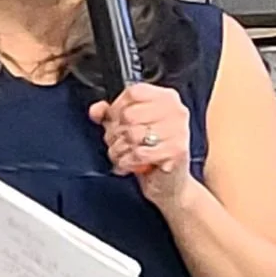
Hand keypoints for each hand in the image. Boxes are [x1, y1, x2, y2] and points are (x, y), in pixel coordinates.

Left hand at [92, 80, 192, 205]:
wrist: (169, 184)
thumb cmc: (150, 154)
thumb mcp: (127, 128)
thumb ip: (110, 114)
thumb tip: (96, 110)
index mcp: (167, 98)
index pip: (133, 92)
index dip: (116, 108)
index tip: (115, 121)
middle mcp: (176, 111)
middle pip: (129, 114)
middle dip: (115, 133)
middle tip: (119, 143)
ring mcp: (179, 131)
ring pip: (132, 134)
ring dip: (120, 150)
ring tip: (125, 154)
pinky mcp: (176, 151)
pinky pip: (139, 153)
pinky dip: (128, 162)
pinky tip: (131, 164)